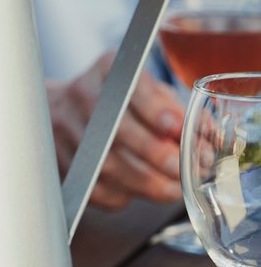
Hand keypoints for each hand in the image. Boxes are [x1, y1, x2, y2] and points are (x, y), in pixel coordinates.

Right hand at [47, 49, 183, 210]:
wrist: (61, 111)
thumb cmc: (117, 102)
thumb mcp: (145, 90)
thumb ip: (174, 108)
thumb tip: (205, 133)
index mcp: (108, 70)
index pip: (130, 85)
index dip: (153, 107)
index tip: (174, 126)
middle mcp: (82, 96)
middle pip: (116, 130)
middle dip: (154, 153)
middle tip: (182, 168)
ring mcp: (67, 130)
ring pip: (107, 166)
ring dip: (147, 183)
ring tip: (174, 188)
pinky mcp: (63, 162)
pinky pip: (97, 187)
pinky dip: (124, 195)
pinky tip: (140, 190)